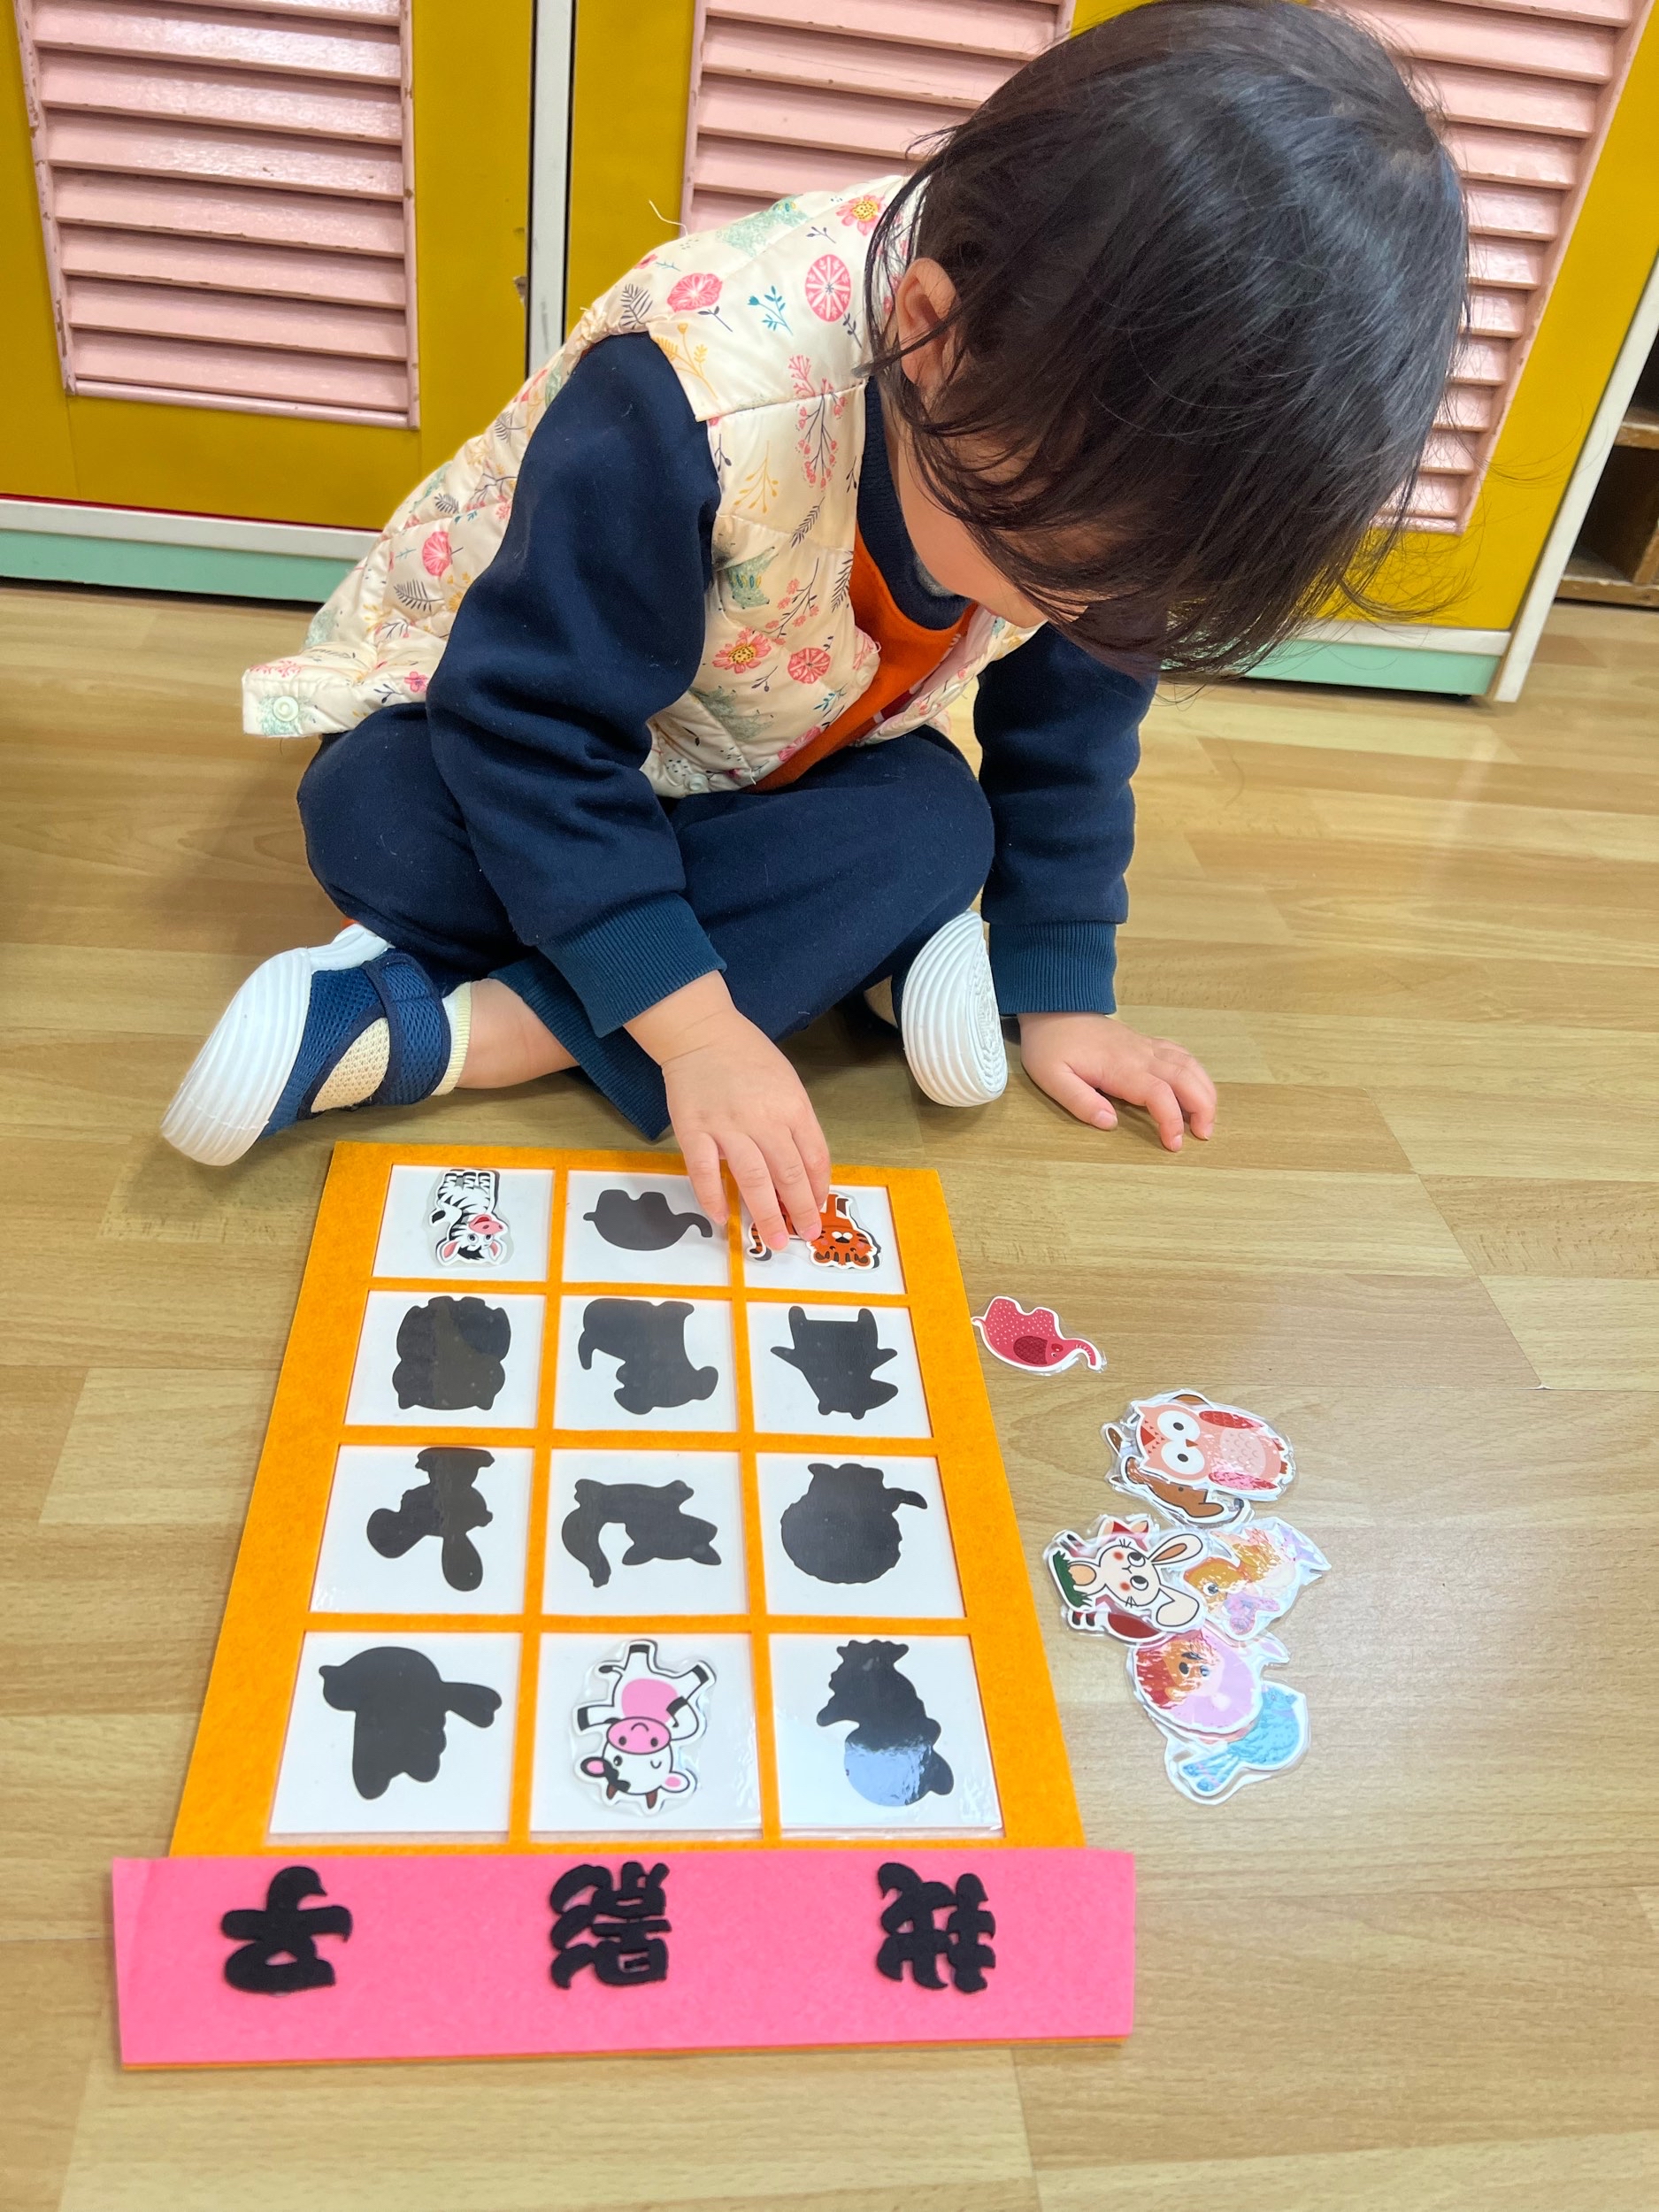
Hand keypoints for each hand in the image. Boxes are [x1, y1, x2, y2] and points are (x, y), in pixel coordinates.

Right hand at [629, 974, 829, 1248]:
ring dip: (765, 1214)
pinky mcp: (694, 1130)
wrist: (703, 1033)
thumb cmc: (749, 1058)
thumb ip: (796, 1123)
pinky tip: (722, 1219)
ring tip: (775, 1240)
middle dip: (800, 1210)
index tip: (820, 1208)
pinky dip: (713, 1198)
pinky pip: (705, 1171)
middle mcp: (764, 1120)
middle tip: (806, 1236)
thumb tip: (803, 1169)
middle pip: (788, 1174)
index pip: (814, 1156)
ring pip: (752, 1179)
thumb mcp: (787, 1084)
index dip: (819, 1188)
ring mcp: (727, 1126)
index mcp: (792, 1106)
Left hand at [1018, 1011, 1215, 1150]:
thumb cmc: (1050, 1046)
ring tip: (1206, 1118)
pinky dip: (1196, 1072)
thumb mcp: (1052, 1077)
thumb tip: (1110, 1123)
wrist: (1053, 1008)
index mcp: (1120, 1067)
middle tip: (1203, 1135)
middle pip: (1186, 1078)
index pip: (1159, 1094)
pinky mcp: (1145, 1043)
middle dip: (1203, 1107)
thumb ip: (1080, 1102)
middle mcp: (1141, 1054)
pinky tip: (1197, 1087)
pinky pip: (1181, 1054)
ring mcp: (1146, 1046)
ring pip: (1190, 1064)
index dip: (1172, 1120)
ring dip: (1205, 1091)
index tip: (1173, 1144)